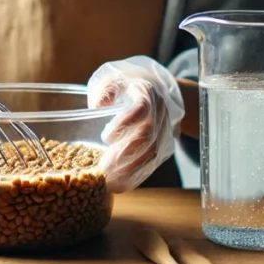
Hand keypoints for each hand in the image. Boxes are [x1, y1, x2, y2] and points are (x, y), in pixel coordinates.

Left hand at [87, 56, 184, 192]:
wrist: (158, 89)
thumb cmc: (126, 84)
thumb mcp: (112, 77)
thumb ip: (105, 89)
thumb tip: (99, 106)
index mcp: (147, 92)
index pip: (142, 108)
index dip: (125, 123)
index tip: (106, 136)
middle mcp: (160, 112)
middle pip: (148, 136)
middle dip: (126, 155)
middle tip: (104, 168)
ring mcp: (165, 130)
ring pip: (153, 154)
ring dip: (131, 171)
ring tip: (110, 183)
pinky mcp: (164, 145)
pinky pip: (153, 163)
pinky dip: (137, 176)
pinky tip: (120, 186)